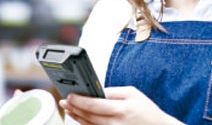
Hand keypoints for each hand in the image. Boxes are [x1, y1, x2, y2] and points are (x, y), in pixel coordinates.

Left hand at [59, 86, 182, 124]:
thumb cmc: (147, 111)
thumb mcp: (133, 93)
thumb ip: (112, 91)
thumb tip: (95, 91)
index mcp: (121, 109)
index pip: (94, 105)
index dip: (79, 100)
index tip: (70, 95)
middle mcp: (116, 123)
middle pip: (88, 116)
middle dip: (74, 107)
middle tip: (64, 100)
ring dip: (76, 117)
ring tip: (68, 109)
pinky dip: (85, 124)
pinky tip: (79, 118)